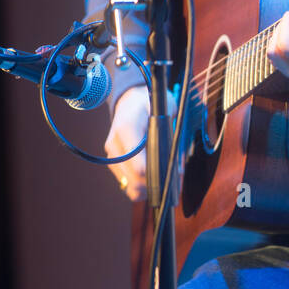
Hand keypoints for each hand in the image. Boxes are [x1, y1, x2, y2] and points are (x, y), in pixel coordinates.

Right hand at [103, 85, 178, 200]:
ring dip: (148, 189)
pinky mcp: (113, 161)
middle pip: (134, 179)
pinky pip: (126, 183)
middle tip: (171, 185)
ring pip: (129, 185)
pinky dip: (140, 187)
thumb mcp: (164, 113)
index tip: (170, 177)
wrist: (130, 99)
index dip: (156, 176)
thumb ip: (169, 140)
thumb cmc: (151, 104)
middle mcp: (115, 143)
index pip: (139, 165)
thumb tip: (177, 170)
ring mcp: (112, 154)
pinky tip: (153, 183)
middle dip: (155, 185)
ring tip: (164, 183)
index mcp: (127, 129)